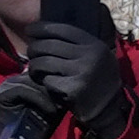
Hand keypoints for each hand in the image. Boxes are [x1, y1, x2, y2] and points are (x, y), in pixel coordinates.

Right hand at [0, 74, 66, 138]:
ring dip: (48, 95)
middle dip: (54, 87)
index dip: (57, 81)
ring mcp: (7, 86)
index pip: (44, 72)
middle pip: (38, 75)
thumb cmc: (37, 127)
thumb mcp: (52, 109)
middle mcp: (15, 80)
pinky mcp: (2, 94)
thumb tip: (73, 87)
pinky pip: (23, 90)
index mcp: (26, 80)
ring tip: (59, 108)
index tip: (70, 94)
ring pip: (32, 81)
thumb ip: (58, 97)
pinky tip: (51, 110)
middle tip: (66, 102)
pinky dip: (40, 99)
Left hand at [26, 19, 132, 138]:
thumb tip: (44, 30)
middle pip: (47, 45)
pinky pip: (47, 80)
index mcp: (95, 45)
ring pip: (43, 62)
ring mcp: (82, 73)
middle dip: (33, 49)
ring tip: (36, 70)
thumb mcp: (96, 56)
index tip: (30, 30)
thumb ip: (78, 43)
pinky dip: (44, 82)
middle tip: (31, 54)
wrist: (109, 110)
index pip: (62, 29)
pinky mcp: (74, 89)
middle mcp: (90, 56)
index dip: (41, 28)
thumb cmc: (97, 80)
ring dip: (34, 66)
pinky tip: (49, 84)